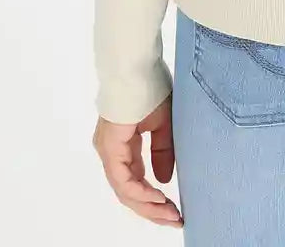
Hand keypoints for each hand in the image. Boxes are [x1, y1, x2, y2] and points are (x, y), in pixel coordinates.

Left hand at [92, 94, 182, 226]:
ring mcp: (108, 149)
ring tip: (169, 214)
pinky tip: (158, 198)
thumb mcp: (163, 124)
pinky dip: (140, 193)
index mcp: (123, 145)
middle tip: (175, 220)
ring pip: (125, 191)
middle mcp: (112, 151)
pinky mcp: (109, 146)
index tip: (175, 210)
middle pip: (129, 192)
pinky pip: (122, 180)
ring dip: (148, 206)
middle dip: (153, 209)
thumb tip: (163, 181)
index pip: (136, 181)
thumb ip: (162, 152)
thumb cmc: (150, 86)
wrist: (137, 64)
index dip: (155, 199)